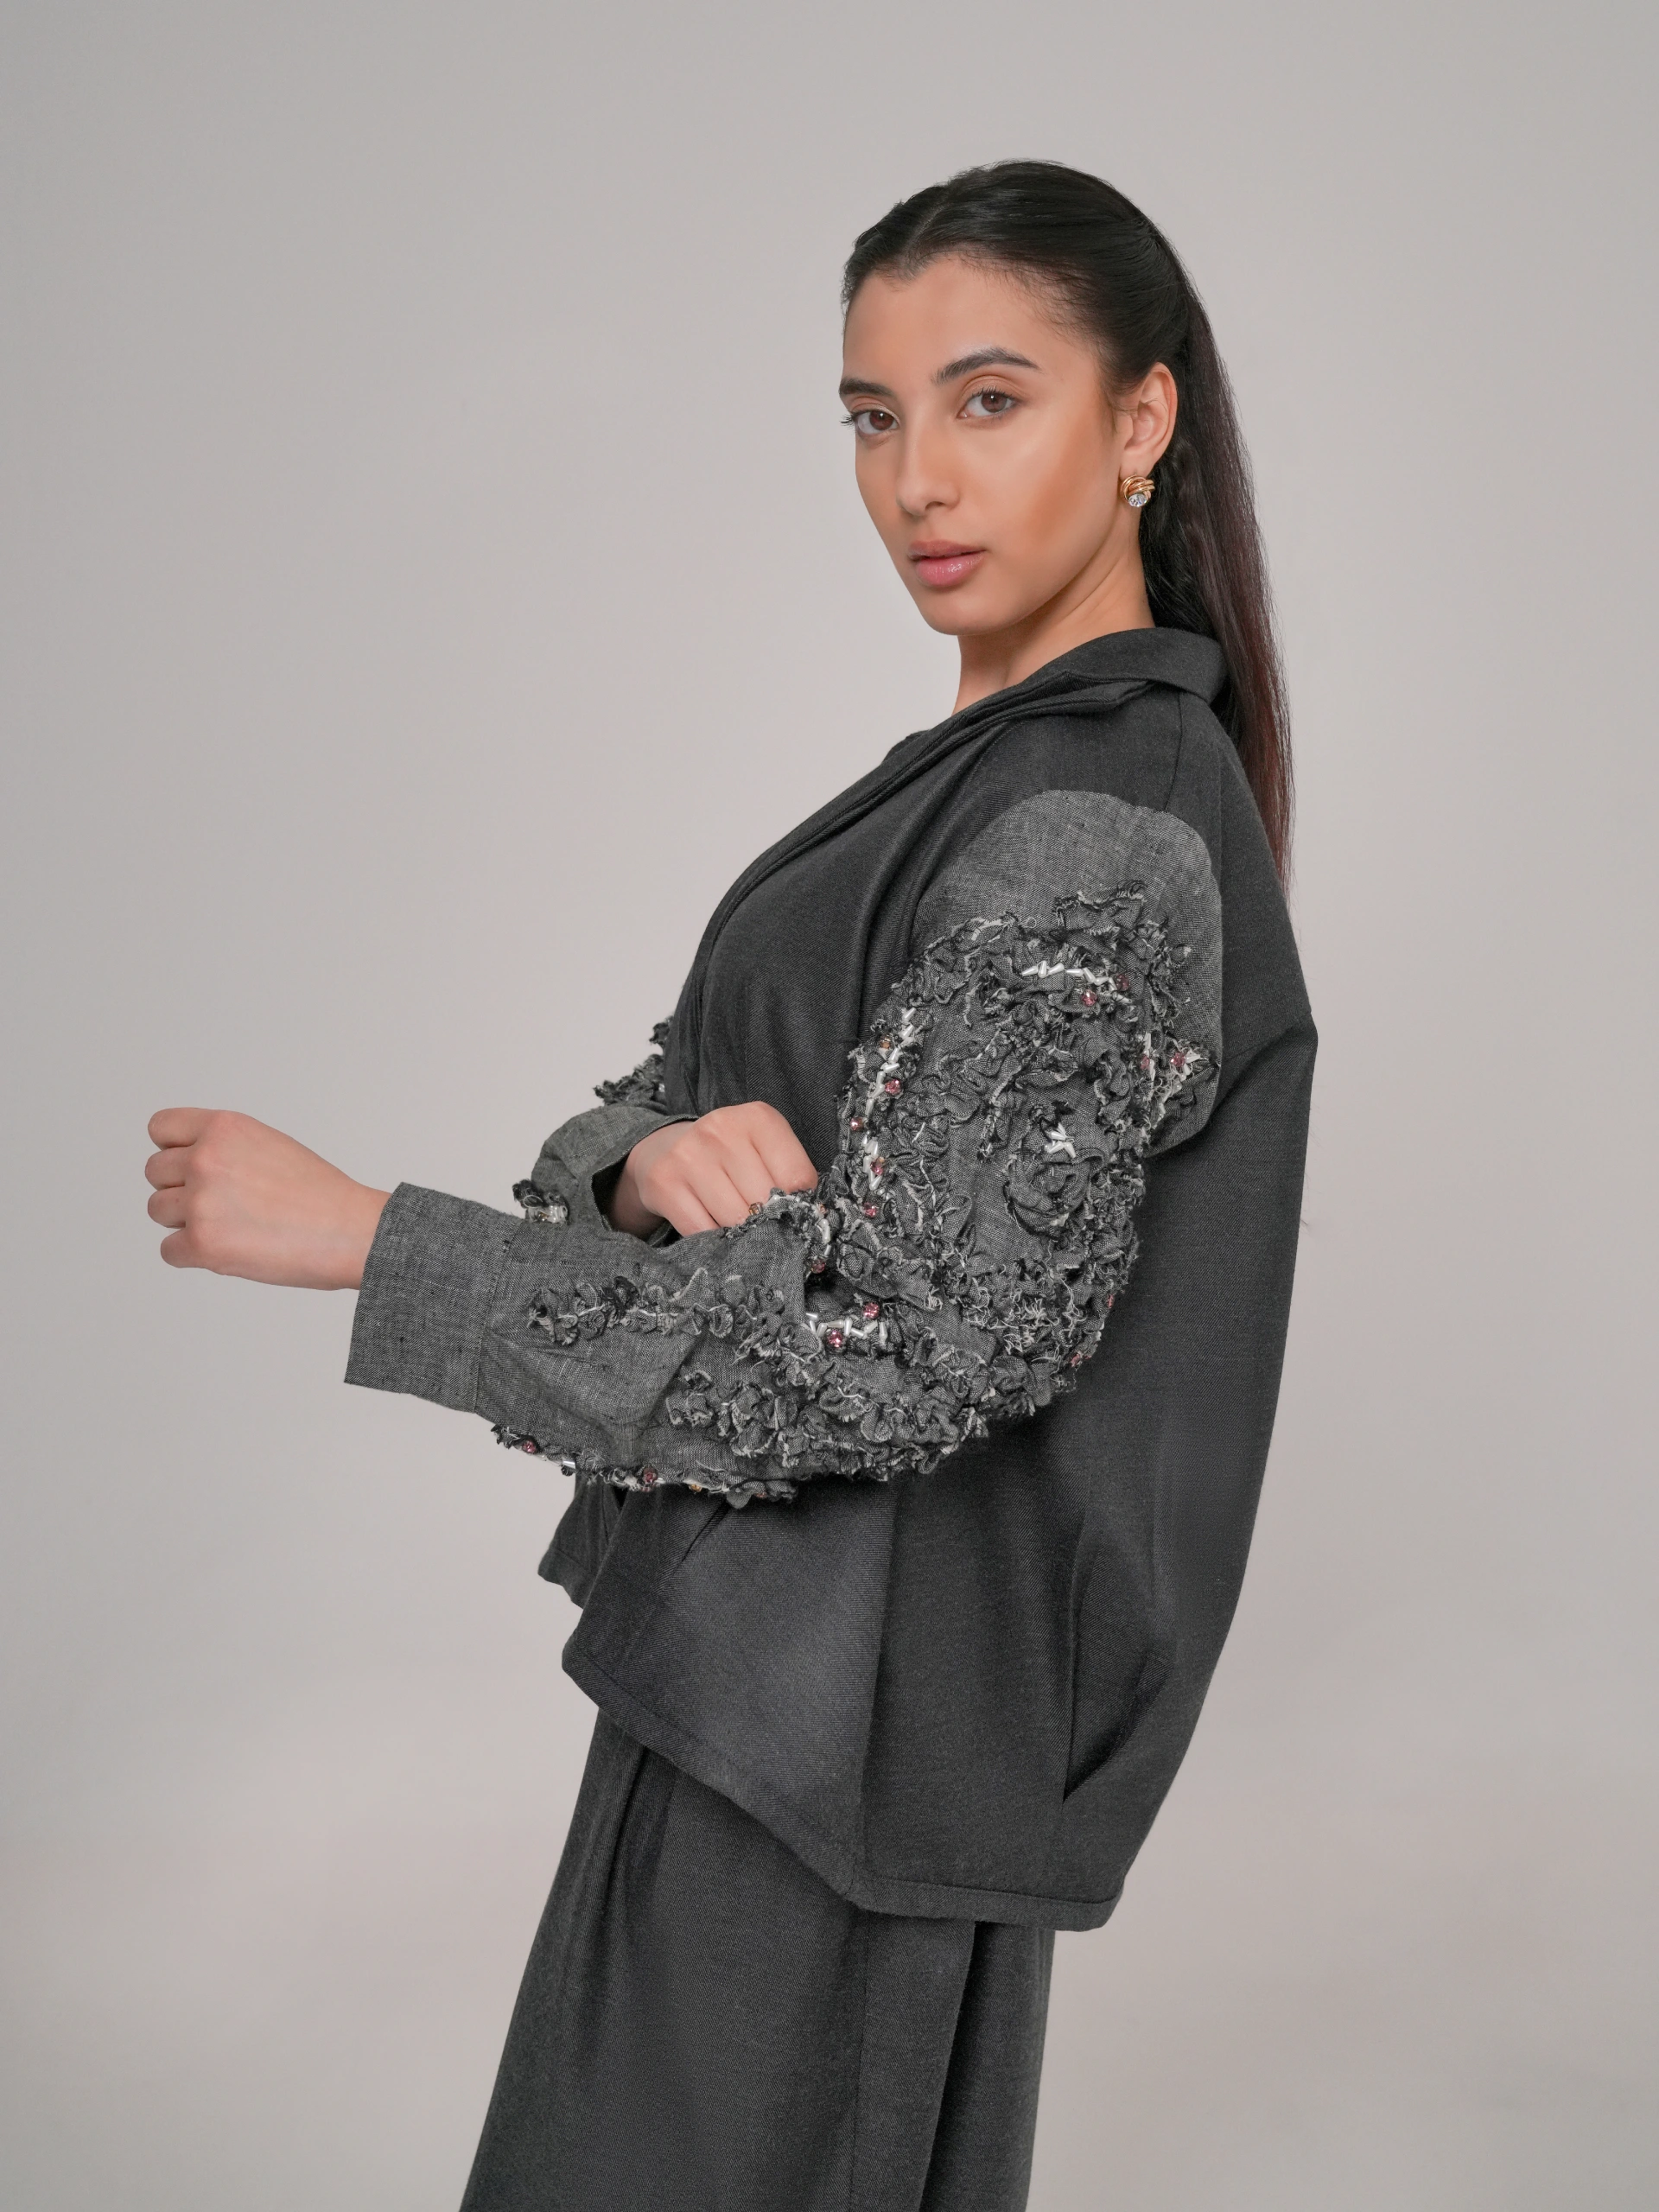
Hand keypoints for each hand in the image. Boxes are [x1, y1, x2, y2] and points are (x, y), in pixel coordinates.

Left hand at [144, 1108, 389, 1288]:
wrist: (351, 1231)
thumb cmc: (319, 1193)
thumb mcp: (266, 1144)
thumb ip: (222, 1146)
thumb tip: (181, 1165)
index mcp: (222, 1127)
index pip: (160, 1128)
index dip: (174, 1150)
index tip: (192, 1166)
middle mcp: (205, 1158)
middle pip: (155, 1173)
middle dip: (180, 1188)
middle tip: (222, 1203)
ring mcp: (201, 1201)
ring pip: (158, 1210)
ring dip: (186, 1221)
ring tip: (232, 1226)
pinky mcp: (202, 1243)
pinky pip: (169, 1250)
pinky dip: (193, 1255)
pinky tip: (230, 1249)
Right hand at [608, 1103, 817, 1236]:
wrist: (663, 1149)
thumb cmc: (728, 1155)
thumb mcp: (764, 1150)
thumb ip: (790, 1177)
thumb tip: (813, 1220)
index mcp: (758, 1118)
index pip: (797, 1178)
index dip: (797, 1204)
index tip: (787, 1209)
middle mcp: (721, 1130)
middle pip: (763, 1201)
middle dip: (766, 1222)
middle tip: (758, 1221)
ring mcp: (689, 1154)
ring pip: (734, 1219)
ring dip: (739, 1233)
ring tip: (734, 1222)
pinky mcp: (663, 1182)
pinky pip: (701, 1230)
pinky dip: (711, 1239)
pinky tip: (710, 1224)